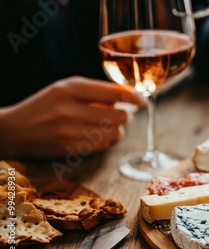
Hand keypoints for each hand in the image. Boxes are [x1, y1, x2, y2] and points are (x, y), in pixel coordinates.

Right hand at [0, 76, 144, 157]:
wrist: (14, 129)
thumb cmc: (45, 105)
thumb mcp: (65, 89)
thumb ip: (95, 91)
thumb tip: (128, 98)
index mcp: (69, 88)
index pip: (113, 92)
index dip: (134, 97)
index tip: (143, 101)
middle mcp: (70, 109)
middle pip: (119, 115)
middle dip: (126, 115)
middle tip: (123, 113)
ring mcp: (70, 131)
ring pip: (114, 133)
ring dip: (117, 130)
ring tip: (108, 125)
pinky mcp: (70, 148)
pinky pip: (103, 146)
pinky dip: (106, 141)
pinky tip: (98, 135)